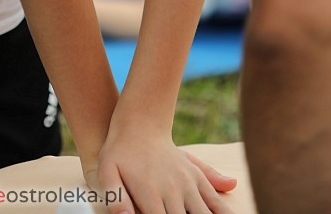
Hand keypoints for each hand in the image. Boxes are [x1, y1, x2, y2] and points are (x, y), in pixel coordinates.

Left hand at [83, 129, 235, 213]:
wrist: (139, 125)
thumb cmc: (119, 153)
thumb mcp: (107, 171)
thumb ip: (116, 196)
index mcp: (151, 194)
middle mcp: (173, 190)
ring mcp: (188, 183)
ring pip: (204, 213)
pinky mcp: (197, 177)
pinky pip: (215, 199)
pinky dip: (222, 211)